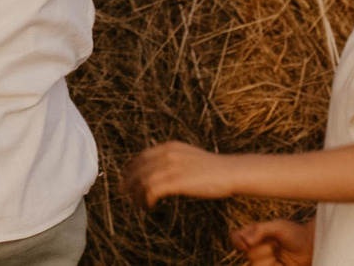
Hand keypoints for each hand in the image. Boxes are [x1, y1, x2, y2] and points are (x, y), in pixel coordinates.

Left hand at [120, 141, 234, 207]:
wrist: (229, 172)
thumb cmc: (212, 168)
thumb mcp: (188, 156)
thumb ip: (173, 159)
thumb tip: (159, 168)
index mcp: (169, 147)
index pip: (140, 157)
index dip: (130, 169)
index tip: (125, 180)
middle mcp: (167, 154)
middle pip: (137, 169)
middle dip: (128, 183)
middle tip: (124, 195)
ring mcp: (171, 167)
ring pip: (142, 181)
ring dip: (137, 195)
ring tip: (138, 205)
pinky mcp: (176, 181)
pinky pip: (151, 190)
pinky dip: (146, 199)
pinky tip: (149, 206)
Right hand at [229, 217, 314, 264]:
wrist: (311, 248)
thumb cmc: (295, 234)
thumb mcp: (278, 226)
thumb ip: (259, 231)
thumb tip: (245, 242)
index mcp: (254, 234)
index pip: (236, 238)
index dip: (238, 241)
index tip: (245, 244)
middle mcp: (256, 249)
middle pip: (248, 254)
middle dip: (264, 250)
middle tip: (276, 245)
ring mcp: (264, 262)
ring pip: (256, 265)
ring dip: (270, 260)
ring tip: (280, 256)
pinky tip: (281, 263)